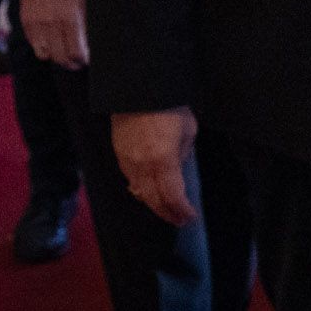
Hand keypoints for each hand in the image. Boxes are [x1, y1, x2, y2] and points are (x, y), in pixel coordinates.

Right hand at [17, 0, 87, 69]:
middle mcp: (52, 24)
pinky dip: (41, 46)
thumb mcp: (86, 1)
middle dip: (71, 63)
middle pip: (61, 58)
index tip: (86, 59)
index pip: (77, 53)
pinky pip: (33, 44)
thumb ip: (86, 24)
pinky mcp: (26, 21)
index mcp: (71, 18)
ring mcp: (37, 24)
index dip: (83, 60)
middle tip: (77, 62)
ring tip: (62, 53)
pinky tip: (50, 41)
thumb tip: (89, 42)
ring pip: (44, 55)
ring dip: (55, 56)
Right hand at [112, 105, 197, 225]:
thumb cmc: (168, 106)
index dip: (182, 210)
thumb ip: (183, 153)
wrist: (138, 90)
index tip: (190, 216)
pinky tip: (148, 192)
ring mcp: (128, 161)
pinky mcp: (119, 154)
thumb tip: (179, 167)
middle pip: (154, 200)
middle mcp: (143, 165)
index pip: (173, 197)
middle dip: (168, 213)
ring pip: (140, 192)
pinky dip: (141, 190)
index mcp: (163, 161)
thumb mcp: (188, 130)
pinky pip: (130, 179)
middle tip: (179, 220)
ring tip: (166, 210)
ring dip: (154, 205)